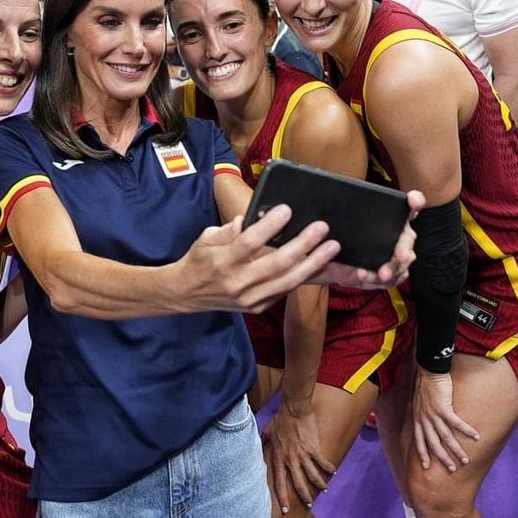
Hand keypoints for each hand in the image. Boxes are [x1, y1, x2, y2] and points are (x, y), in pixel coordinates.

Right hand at [175, 204, 339, 312]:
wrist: (186, 294)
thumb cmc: (199, 260)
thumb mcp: (206, 238)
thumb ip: (229, 230)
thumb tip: (251, 218)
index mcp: (222, 261)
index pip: (249, 243)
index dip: (270, 226)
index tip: (287, 210)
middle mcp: (237, 283)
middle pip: (276, 264)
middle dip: (303, 245)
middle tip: (321, 228)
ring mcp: (249, 299)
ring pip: (287, 281)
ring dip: (313, 263)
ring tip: (331, 247)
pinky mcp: (257, 307)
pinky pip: (284, 290)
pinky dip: (303, 276)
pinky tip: (318, 263)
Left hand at [263, 404, 334, 512]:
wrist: (293, 409)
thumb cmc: (280, 419)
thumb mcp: (267, 431)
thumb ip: (265, 441)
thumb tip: (259, 445)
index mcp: (279, 457)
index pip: (280, 482)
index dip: (283, 497)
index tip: (285, 509)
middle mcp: (291, 459)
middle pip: (298, 483)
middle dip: (304, 496)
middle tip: (309, 504)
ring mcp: (303, 454)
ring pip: (312, 475)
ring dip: (319, 484)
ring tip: (324, 490)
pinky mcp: (314, 448)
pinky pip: (322, 461)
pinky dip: (328, 468)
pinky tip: (333, 472)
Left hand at [305, 189, 423, 289]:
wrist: (329, 262)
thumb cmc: (337, 237)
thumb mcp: (335, 224)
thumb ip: (337, 214)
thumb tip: (326, 208)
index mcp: (391, 217)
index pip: (408, 207)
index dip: (415, 201)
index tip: (412, 199)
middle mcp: (398, 235)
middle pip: (408, 239)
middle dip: (405, 247)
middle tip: (402, 255)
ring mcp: (395, 256)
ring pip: (402, 263)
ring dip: (392, 268)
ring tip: (380, 274)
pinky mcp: (389, 274)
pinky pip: (391, 279)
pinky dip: (377, 279)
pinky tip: (364, 276)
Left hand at [412, 369, 479, 472]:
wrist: (428, 370)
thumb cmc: (425, 385)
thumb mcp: (419, 402)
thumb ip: (423, 414)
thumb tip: (429, 422)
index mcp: (418, 419)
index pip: (419, 441)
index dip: (423, 454)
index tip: (426, 467)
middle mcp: (424, 419)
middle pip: (434, 444)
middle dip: (443, 458)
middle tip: (452, 469)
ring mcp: (433, 414)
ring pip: (446, 437)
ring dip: (457, 450)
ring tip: (466, 460)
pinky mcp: (443, 408)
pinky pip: (457, 423)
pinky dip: (467, 431)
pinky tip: (476, 437)